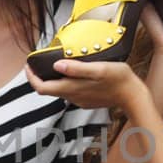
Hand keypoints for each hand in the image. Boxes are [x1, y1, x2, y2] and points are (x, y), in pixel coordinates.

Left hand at [26, 58, 143, 110]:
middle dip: (39, 77)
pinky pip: (70, 91)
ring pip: (59, 90)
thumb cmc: (118, 79)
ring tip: (54, 63)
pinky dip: (65, 81)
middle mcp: (72, 97)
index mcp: (72, 89)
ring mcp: (79, 100)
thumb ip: (77, 68)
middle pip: (48, 90)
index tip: (28, 65)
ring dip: (53, 78)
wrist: (134, 96)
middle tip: (37, 62)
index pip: (42, 88)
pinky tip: (73, 71)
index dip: (31, 78)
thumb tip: (56, 65)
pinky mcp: (87, 100)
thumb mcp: (99, 69)